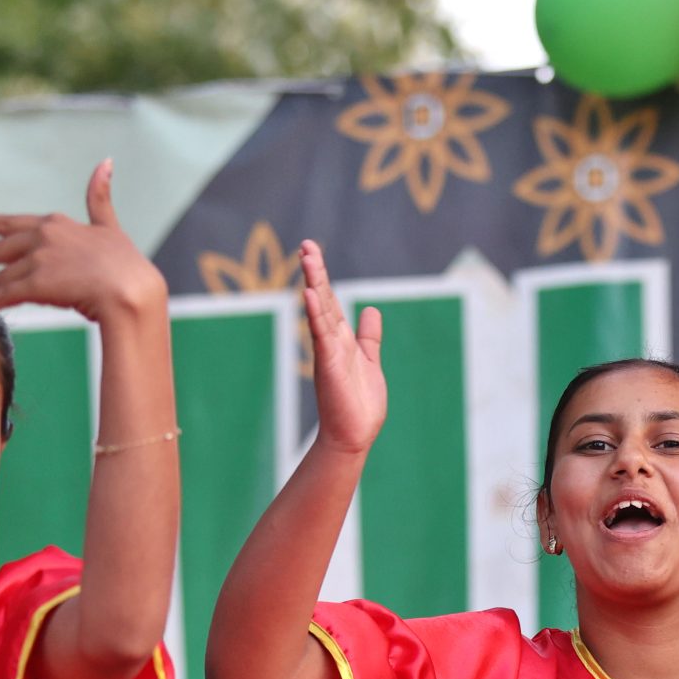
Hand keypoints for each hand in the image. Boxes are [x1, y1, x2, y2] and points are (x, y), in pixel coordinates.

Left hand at [0, 160, 164, 324]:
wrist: (132, 289)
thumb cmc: (127, 263)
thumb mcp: (110, 226)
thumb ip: (101, 198)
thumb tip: (105, 162)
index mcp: (55, 224)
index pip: (10, 222)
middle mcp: (41, 238)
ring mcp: (37, 260)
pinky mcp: (36, 283)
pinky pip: (1, 295)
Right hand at [298, 238, 384, 454]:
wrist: (355, 434)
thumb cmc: (360, 402)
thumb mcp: (369, 359)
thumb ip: (369, 336)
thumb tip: (371, 310)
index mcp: (340, 339)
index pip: (330, 300)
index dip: (322, 276)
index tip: (312, 251)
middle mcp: (331, 341)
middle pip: (322, 299)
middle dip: (315, 271)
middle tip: (306, 244)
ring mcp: (328, 351)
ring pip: (320, 311)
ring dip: (314, 283)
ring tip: (307, 257)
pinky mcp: (328, 364)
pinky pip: (321, 335)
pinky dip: (315, 314)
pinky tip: (310, 294)